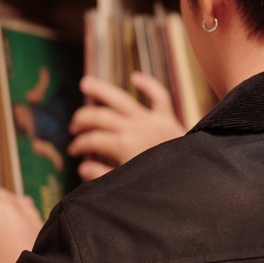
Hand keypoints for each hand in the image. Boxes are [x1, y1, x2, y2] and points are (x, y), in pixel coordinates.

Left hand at [0, 188, 44, 262]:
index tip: (18, 209)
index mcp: (1, 211)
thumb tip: (22, 202)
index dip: (9, 200)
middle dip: (0, 214)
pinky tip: (5, 257)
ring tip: (12, 245)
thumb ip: (28, 210)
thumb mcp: (39, 227)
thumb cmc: (34, 256)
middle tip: (17, 226)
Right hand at [68, 74, 186, 178]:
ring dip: (102, 89)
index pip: (92, 139)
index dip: (79, 144)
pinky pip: (159, 96)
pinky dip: (148, 84)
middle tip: (74, 126)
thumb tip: (82, 168)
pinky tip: (135, 77)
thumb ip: (103, 175)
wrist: (190, 180)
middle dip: (83, 119)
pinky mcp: (168, 118)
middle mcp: (135, 128)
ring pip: (122, 98)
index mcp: (123, 146)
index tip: (74, 151)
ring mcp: (151, 120)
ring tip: (86, 83)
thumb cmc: (158, 185)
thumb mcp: (127, 183)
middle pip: (100, 116)